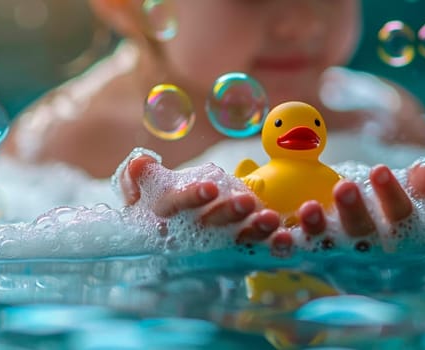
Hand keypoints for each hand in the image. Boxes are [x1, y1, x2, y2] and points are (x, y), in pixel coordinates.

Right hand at [119, 155, 281, 243]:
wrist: (157, 223)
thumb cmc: (148, 197)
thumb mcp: (137, 183)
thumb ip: (137, 174)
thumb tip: (140, 164)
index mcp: (166, 212)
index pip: (177, 205)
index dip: (192, 197)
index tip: (209, 188)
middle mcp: (190, 230)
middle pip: (210, 224)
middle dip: (229, 214)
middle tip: (247, 202)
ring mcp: (215, 240)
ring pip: (236, 237)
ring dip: (255, 230)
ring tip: (273, 219)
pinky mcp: (237, 243)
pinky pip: (255, 246)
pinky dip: (272, 245)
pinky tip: (287, 238)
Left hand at [292, 162, 424, 250]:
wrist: (360, 249)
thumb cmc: (389, 213)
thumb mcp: (410, 197)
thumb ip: (421, 182)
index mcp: (399, 233)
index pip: (400, 215)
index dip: (391, 195)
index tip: (379, 169)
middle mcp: (370, 251)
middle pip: (363, 233)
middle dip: (354, 211)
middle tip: (344, 186)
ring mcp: (340, 260)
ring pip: (328, 246)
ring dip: (318, 228)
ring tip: (309, 207)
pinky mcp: (310, 262)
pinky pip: (296, 254)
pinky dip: (286, 244)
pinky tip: (278, 230)